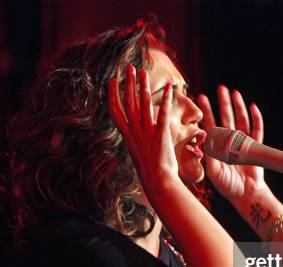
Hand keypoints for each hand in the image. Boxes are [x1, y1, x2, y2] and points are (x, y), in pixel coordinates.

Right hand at [108, 64, 177, 190]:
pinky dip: (166, 99)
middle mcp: (134, 132)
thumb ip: (137, 139)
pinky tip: (169, 87)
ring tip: (143, 72)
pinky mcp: (161, 134)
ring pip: (143, 104)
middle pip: (129, 103)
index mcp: (127, 136)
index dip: (113, 94)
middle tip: (129, 68)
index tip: (113, 81)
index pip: (116, 111)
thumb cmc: (150, 171)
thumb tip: (137, 133)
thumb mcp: (138, 153)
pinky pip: (163, 113)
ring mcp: (147, 133)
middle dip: (128, 83)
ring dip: (143, 86)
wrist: (157, 182)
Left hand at [196, 85, 267, 200]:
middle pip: (226, 118)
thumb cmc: (227, 185)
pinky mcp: (255, 146)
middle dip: (223, 103)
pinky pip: (257, 130)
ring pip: (241, 120)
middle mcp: (230, 141)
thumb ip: (209, 156)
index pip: (211, 124)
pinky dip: (256, 118)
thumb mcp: (213, 171)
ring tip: (235, 93)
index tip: (201, 97)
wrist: (245, 194)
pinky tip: (253, 107)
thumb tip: (204, 140)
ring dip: (238, 107)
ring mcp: (243, 142)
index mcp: (218, 146)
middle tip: (220, 88)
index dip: (207, 112)